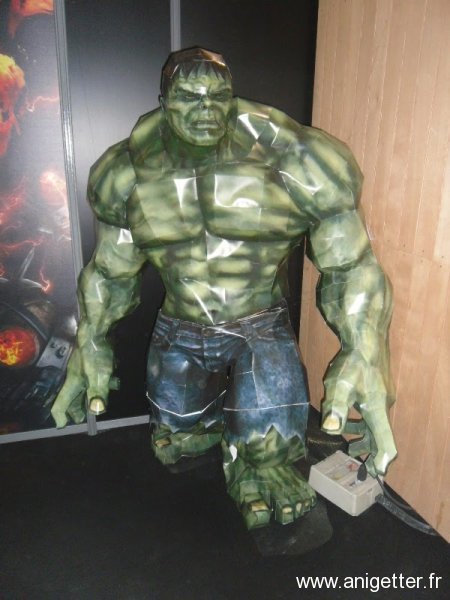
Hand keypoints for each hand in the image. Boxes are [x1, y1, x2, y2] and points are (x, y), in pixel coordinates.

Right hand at [51, 347, 112, 427]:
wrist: (98, 327)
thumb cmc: (97, 352)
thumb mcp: (100, 375)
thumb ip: (99, 392)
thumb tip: (97, 411)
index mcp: (73, 382)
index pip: (60, 403)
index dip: (60, 415)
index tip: (62, 425)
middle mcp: (76, 375)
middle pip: (73, 396)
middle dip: (78, 408)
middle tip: (84, 418)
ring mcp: (84, 366)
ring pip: (86, 385)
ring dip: (95, 393)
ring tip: (105, 399)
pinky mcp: (93, 359)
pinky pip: (96, 375)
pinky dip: (103, 381)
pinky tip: (115, 380)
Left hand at [320, 348, 396, 474]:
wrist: (366, 337)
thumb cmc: (352, 362)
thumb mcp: (339, 385)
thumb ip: (335, 408)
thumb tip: (330, 430)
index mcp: (377, 411)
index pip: (385, 444)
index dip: (381, 461)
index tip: (377, 475)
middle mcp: (383, 406)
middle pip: (381, 437)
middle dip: (370, 452)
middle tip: (361, 466)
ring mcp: (382, 397)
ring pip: (375, 424)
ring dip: (363, 437)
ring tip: (349, 446)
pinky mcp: (377, 388)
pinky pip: (372, 412)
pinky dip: (362, 422)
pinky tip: (347, 418)